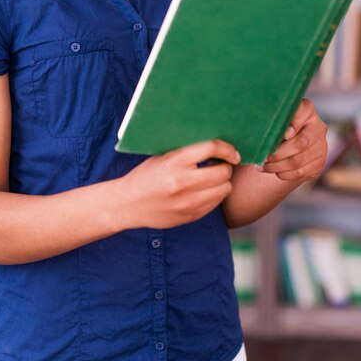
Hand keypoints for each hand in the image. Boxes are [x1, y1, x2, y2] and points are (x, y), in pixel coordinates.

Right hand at [118, 140, 239, 229]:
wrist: (128, 204)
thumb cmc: (146, 176)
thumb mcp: (162, 157)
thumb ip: (186, 151)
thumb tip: (214, 143)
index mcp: (174, 162)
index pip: (211, 148)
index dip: (227, 149)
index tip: (232, 152)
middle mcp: (182, 182)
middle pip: (223, 172)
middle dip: (226, 167)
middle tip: (221, 165)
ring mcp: (187, 202)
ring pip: (224, 189)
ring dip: (223, 182)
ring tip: (213, 178)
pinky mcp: (190, 216)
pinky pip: (215, 204)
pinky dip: (215, 196)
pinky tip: (205, 191)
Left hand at [262, 99, 326, 181]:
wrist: (287, 146)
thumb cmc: (276, 128)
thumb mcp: (275, 120)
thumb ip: (273, 122)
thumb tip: (265, 132)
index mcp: (307, 111)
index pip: (304, 111)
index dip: (294, 123)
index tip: (284, 134)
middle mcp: (318, 127)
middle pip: (301, 143)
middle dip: (279, 153)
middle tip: (264, 156)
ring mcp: (321, 146)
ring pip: (299, 160)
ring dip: (278, 166)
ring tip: (264, 166)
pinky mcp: (319, 163)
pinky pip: (301, 172)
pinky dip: (285, 173)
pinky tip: (275, 171)